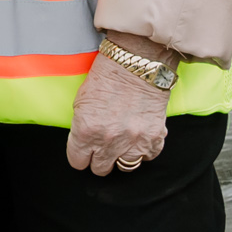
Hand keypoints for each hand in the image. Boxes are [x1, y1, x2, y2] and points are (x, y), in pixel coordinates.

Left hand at [66, 47, 174, 174]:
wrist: (138, 62)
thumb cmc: (108, 76)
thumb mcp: (81, 102)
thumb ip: (82, 128)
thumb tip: (85, 145)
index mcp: (86, 131)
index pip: (78, 162)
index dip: (81, 156)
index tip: (85, 152)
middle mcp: (109, 141)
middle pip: (100, 169)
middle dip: (100, 158)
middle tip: (103, 146)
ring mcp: (133, 141)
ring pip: (125, 167)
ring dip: (122, 156)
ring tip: (122, 142)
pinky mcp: (154, 138)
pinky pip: (147, 157)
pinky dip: (143, 150)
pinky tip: (138, 137)